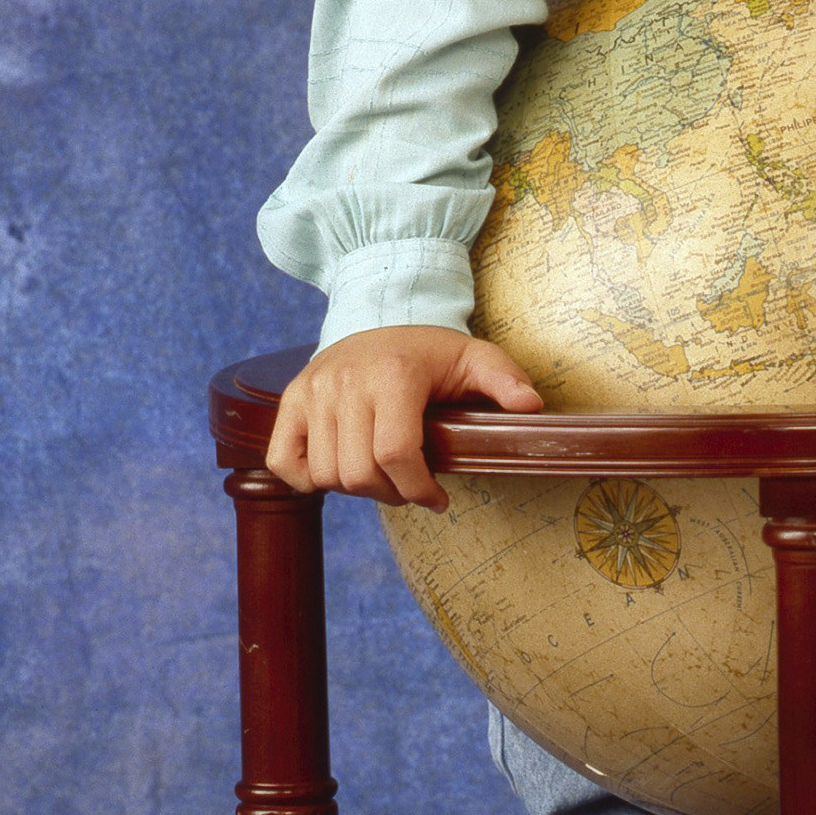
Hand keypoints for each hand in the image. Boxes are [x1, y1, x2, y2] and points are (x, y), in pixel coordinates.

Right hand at [264, 325, 547, 512]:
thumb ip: (505, 380)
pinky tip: (338, 472)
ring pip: (325, 473)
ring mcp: (314, 390)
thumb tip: (531, 406)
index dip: (418, 489)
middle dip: (391, 494)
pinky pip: (284, 460)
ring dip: (356, 489)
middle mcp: (347, 381)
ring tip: (381, 476)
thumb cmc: (430, 350)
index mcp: (394, 374)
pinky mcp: (291, 400)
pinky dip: (308, 479)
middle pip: (359, 471)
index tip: (438, 500)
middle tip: (410, 489)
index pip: (396, 453)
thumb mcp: (475, 357)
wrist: (379, 314)